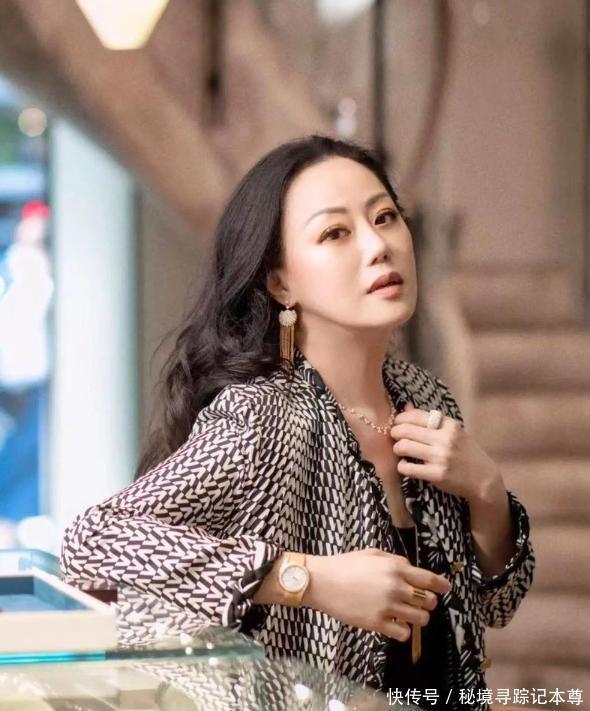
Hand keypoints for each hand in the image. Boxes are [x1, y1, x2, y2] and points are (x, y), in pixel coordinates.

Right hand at [305, 549, 451, 640]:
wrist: (322, 582)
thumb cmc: (345, 565)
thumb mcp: (372, 553)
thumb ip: (395, 560)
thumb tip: (410, 568)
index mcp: (395, 567)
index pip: (429, 579)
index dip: (442, 585)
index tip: (446, 588)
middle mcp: (396, 587)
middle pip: (428, 601)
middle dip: (427, 602)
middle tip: (419, 602)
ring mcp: (388, 606)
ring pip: (421, 619)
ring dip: (418, 617)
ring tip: (408, 614)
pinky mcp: (378, 623)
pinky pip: (404, 633)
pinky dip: (403, 630)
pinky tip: (395, 624)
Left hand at [389, 403, 504, 502]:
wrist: (484, 479)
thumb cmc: (466, 453)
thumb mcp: (453, 432)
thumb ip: (430, 420)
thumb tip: (406, 407)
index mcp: (449, 425)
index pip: (415, 415)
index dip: (400, 419)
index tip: (398, 424)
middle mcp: (445, 439)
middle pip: (405, 430)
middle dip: (395, 433)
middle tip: (396, 438)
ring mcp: (440, 457)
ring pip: (403, 447)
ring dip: (397, 449)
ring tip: (400, 451)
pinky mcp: (436, 475)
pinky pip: (407, 468)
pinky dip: (402, 466)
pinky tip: (406, 465)